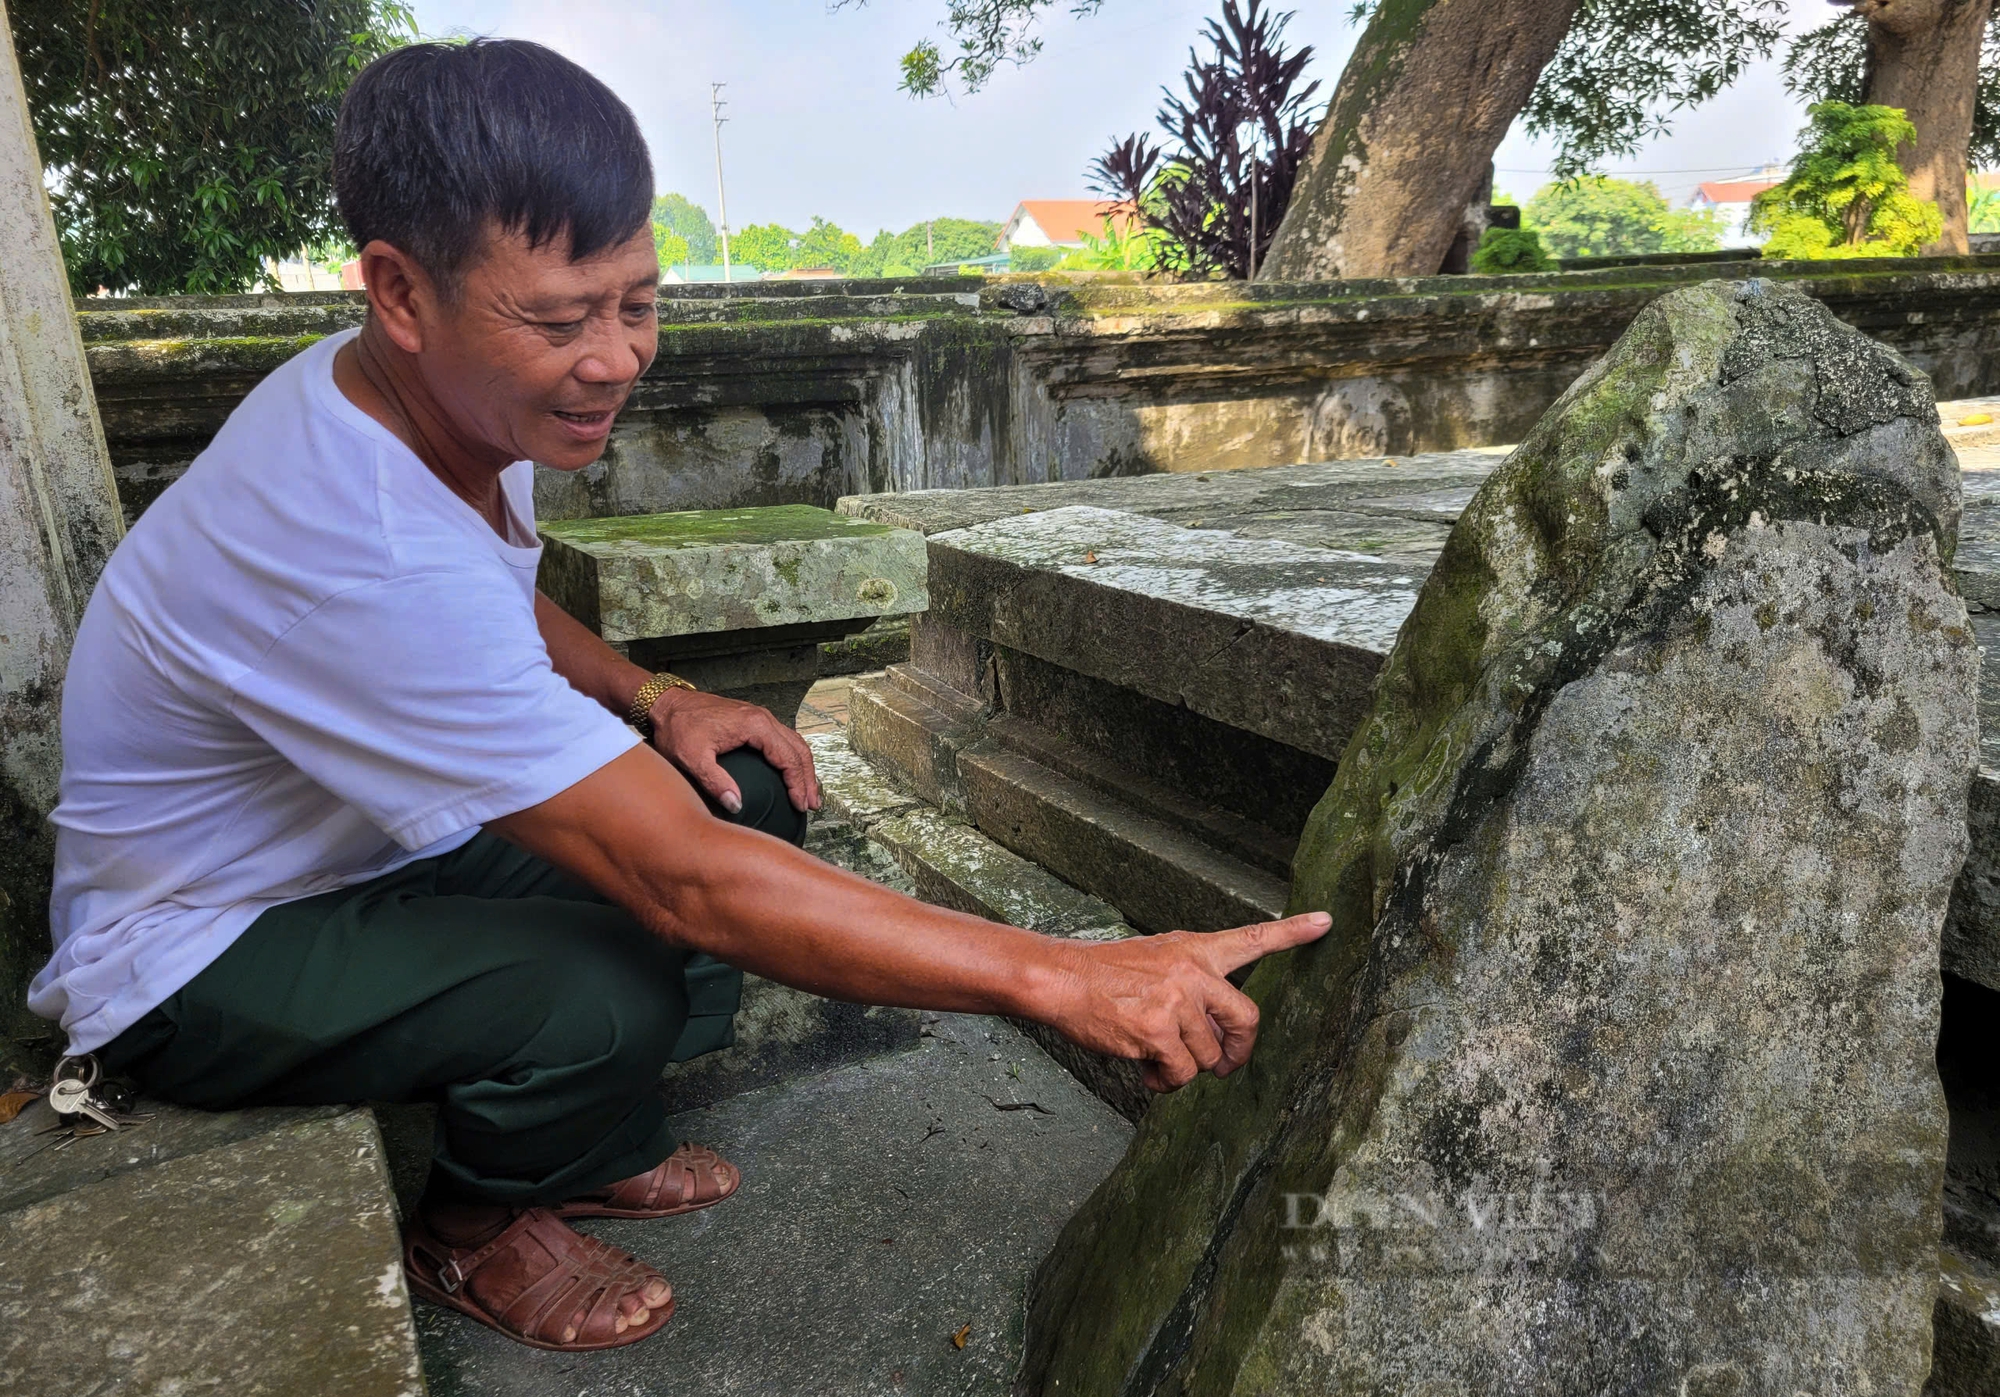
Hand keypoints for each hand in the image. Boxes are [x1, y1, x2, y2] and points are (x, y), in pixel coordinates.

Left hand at [648, 687, 821, 814]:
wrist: (667, 704)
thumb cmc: (677, 726)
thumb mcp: (691, 758)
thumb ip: (715, 782)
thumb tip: (736, 805)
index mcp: (754, 725)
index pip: (789, 758)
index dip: (798, 784)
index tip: (800, 805)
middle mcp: (762, 718)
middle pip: (798, 750)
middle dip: (808, 779)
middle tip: (812, 804)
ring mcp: (759, 717)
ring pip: (794, 743)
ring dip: (803, 768)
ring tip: (808, 793)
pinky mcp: (753, 721)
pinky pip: (783, 740)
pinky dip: (792, 758)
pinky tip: (790, 773)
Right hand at [1042, 912, 1331, 1091]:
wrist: (1062, 979)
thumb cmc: (1105, 975)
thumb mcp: (1157, 958)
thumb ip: (1192, 982)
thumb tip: (1215, 1032)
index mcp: (1195, 950)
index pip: (1253, 939)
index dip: (1293, 931)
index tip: (1326, 921)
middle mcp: (1193, 972)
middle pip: (1247, 1019)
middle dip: (1239, 1050)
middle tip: (1226, 1063)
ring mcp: (1177, 1002)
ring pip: (1209, 1057)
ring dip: (1187, 1068)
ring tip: (1159, 1058)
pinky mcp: (1158, 1031)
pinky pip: (1180, 1074)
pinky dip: (1166, 1081)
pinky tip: (1147, 1070)